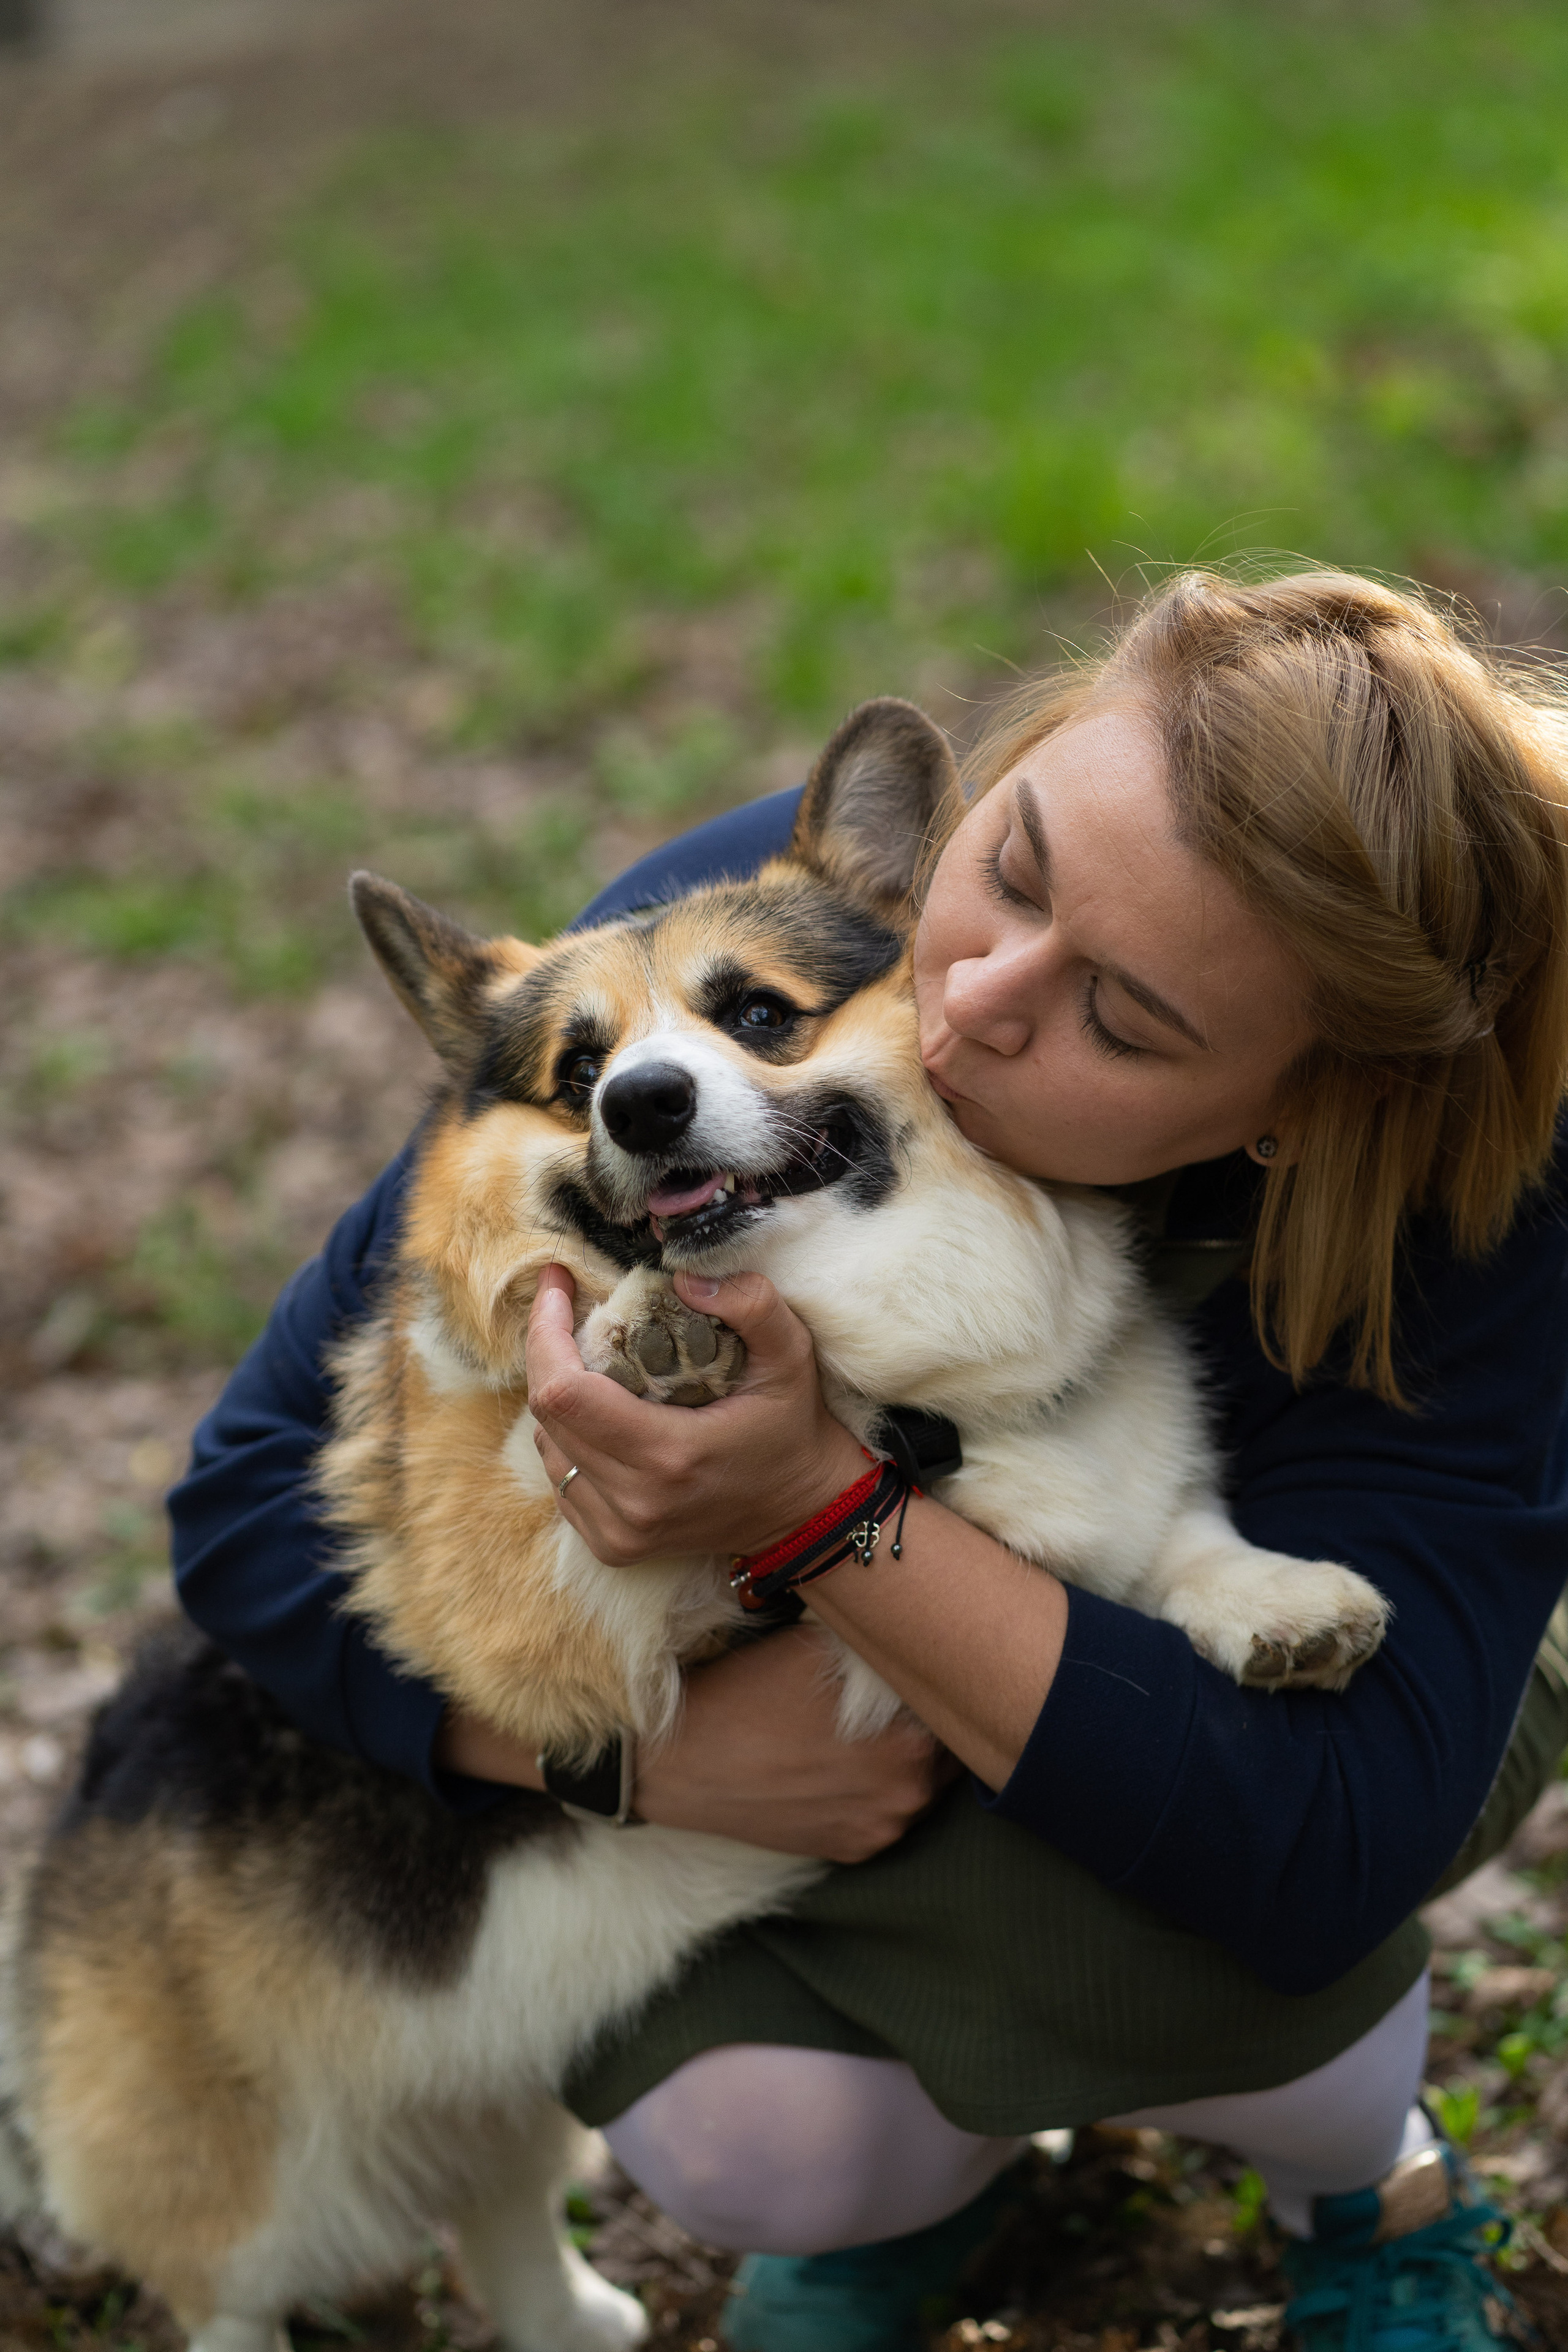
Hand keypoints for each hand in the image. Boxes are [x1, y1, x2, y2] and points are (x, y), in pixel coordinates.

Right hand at [437, 1629, 953, 1861]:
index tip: (937, 1652)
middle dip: (931, 1714)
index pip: (956, 1701)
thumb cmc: (744, 1691)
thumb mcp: (818, 1647)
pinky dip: (880, 1785)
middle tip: (906, 1683)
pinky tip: (848, 1756)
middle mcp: (908, 1795)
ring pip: (923, 1781)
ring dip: (909, 1751)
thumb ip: (878, 1645)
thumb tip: (920, 1619)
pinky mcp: (853, 1850)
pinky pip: (889, 1811)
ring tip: (874, 1719)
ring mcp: (882, 1829)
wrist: (675, 1762)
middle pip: (948, 1746)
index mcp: (910, 1741)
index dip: (947, 1672)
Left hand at [527, 1263, 866, 1564]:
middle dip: (545, 1350)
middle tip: (563, 1306)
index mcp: (671, 1455)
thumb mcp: (791, 1355)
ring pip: (547, 1446)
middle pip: (546, 1415)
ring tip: (588, 1361)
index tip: (557, 1285)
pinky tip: (601, 1415)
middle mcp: (634, 1502)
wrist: (802, 1512)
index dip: (545, 1332)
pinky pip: (562, 1477)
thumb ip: (752, 1305)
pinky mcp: (611, 1545)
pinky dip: (568, 1438)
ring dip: (558, 1396)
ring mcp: (619, 1531)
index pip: (564, 1393)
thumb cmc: (793, 1427)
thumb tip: (683, 1280)